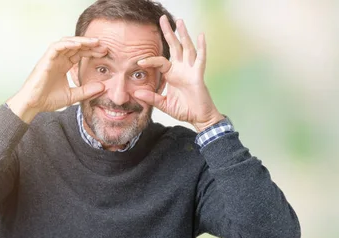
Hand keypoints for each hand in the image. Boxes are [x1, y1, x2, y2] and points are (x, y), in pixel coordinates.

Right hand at [7, 37, 108, 122]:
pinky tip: (79, 45)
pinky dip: (67, 44)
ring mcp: (51, 58)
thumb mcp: (74, 96)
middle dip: (90, 44)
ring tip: (94, 42)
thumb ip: (88, 91)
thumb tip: (104, 87)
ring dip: (81, 41)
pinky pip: (56, 47)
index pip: (80, 53)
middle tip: (104, 46)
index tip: (104, 53)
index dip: (92, 51)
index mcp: (63, 65)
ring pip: (67, 42)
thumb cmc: (48, 100)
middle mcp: (58, 59)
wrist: (33, 105)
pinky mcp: (45, 60)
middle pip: (75, 46)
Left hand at [134, 16, 223, 131]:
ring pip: (187, 48)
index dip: (150, 60)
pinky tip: (201, 36)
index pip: (160, 61)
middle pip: (174, 46)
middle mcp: (181, 69)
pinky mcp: (198, 75)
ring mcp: (191, 70)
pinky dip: (201, 47)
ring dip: (183, 35)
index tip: (139, 61)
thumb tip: (136, 93)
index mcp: (172, 74)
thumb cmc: (185, 110)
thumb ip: (152, 98)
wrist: (199, 118)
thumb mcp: (164, 104)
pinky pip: (200, 59)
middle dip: (168, 32)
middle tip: (162, 18)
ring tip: (180, 21)